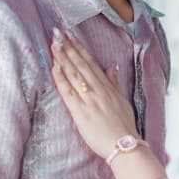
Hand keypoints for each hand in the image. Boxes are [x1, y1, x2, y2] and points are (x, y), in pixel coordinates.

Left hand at [51, 32, 137, 158]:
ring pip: (74, 74)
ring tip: (54, 44)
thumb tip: (111, 67)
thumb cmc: (124, 126)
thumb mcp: (122, 101)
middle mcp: (98, 90)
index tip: (71, 36)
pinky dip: (61, 78)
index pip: (91, 63)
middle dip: (69, 47)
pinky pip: (68, 92)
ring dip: (63, 58)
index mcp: (108, 87)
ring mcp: (89, 100)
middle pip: (81, 64)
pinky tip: (54, 67)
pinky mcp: (80, 112)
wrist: (125, 145)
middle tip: (58, 33)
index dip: (80, 48)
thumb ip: (115, 83)